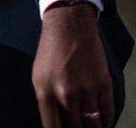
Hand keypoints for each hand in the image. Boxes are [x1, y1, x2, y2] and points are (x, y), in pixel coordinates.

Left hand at [33, 2, 112, 127]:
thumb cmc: (50, 53)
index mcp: (45, 94)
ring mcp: (87, 91)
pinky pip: (107, 113)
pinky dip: (105, 122)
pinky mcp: (104, 85)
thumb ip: (47, 102)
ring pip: (93, 125)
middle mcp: (65, 95)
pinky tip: (102, 124)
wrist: (69, 28)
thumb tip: (56, 122)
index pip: (52, 127)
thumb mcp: (38, 78)